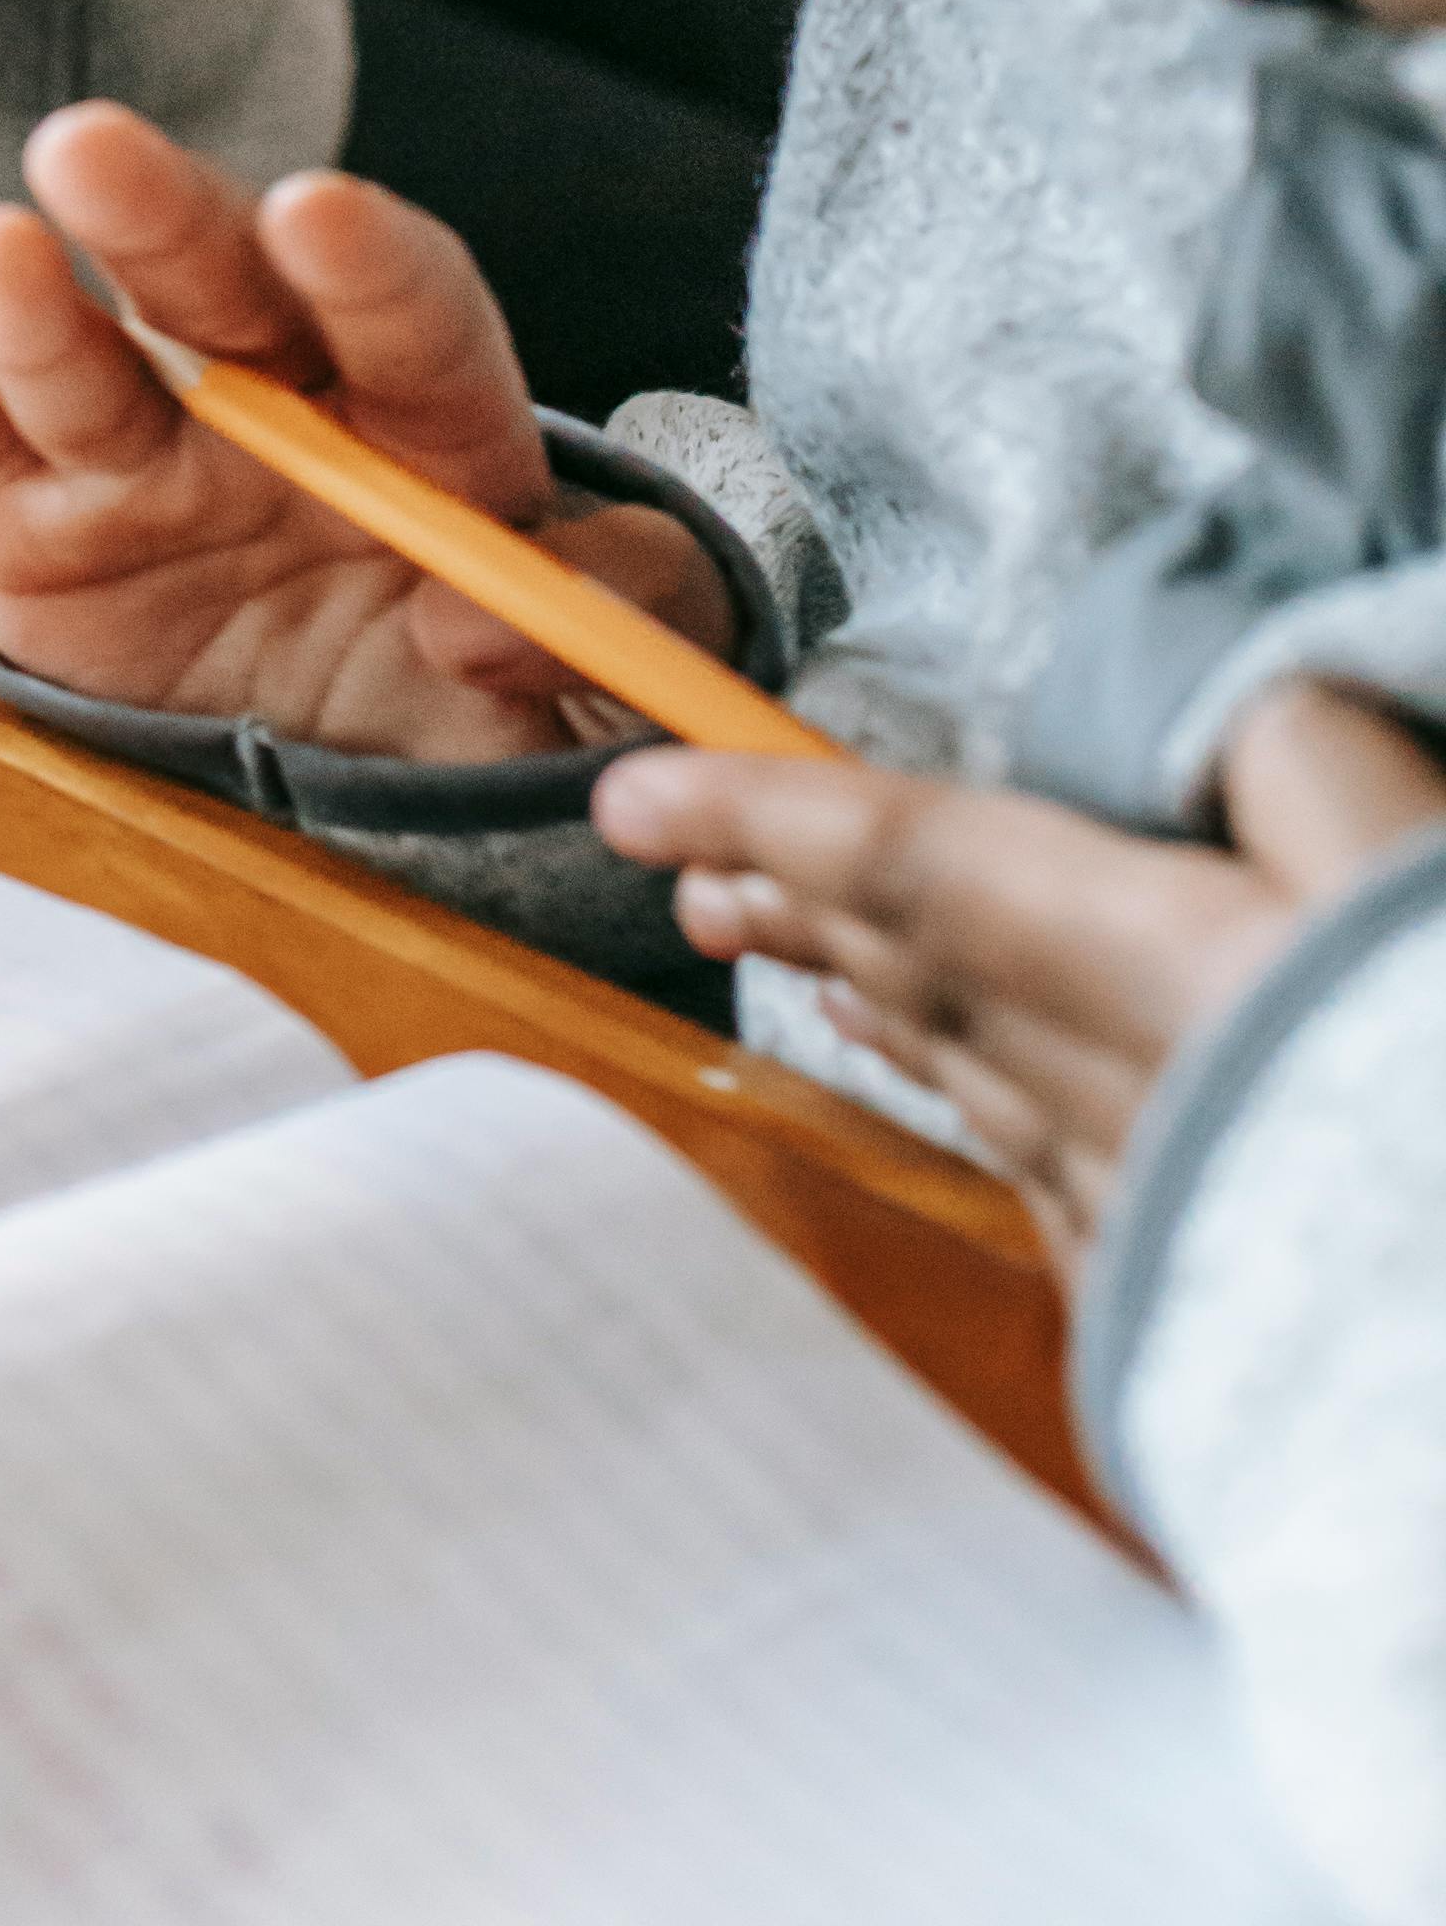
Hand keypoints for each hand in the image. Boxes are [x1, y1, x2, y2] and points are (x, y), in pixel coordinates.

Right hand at [0, 101, 732, 765]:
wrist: (353, 792)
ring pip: (80, 360)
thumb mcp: (610, 658)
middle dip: (164, 216)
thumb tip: (482, 619)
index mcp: (432, 416)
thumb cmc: (487, 698)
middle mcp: (277, 403)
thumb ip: (620, 607)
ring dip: (28, 302)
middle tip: (92, 149)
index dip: (370, 266)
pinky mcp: (31, 527)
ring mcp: (142, 458)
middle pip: (225, 289)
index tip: (319, 218)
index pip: (414, 316)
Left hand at [593, 680, 1445, 1268]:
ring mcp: (1154, 1223)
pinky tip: (954, 1097)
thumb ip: (1302, 755)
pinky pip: (1051, 1189)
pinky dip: (978, 1114)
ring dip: (870, 1000)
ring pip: (970, 1080)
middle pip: (920, 973)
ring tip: (786, 948)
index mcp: (1167, 977)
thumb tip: (1223, 687)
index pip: (912, 861)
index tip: (633, 797)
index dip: (762, 815)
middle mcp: (1124, 1101)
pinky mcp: (1198, 1313)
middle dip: (792, 905)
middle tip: (684, 868)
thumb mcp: (1411, 864)